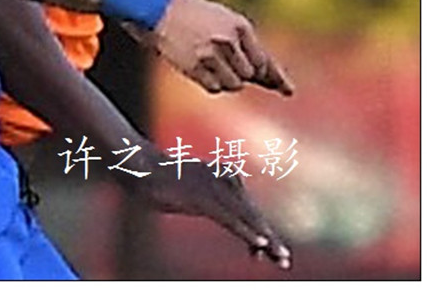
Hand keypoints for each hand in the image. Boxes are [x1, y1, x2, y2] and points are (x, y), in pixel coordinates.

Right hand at [139, 156, 291, 269]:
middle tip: (285, 260)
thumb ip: (209, 200)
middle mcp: (223, 178)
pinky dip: (245, 232)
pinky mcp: (202, 198)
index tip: (267, 251)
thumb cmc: (162, 178)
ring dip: (264, 239)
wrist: (141, 165)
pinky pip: (229, 219)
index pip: (246, 206)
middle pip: (251, 212)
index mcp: (223, 173)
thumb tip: (217, 213)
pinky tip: (259, 245)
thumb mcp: (191, 188)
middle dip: (268, 237)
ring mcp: (213, 187)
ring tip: (280, 257)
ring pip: (245, 218)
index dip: (258, 229)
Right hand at [147, 0, 293, 95]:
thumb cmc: (189, 12)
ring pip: (233, 84)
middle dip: (238, 72)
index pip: (263, 59)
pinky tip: (197, 67)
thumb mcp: (221, 18)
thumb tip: (266, 75)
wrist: (156, 8)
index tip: (288, 91)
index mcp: (239, 25)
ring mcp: (213, 55)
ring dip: (223, 79)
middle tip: (218, 60)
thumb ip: (243, 43)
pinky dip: (209, 83)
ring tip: (205, 59)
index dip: (275, 76)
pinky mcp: (196, 67)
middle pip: (249, 75)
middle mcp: (230, 41)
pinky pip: (214, 88)